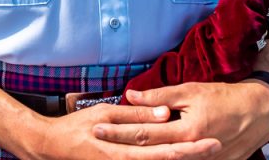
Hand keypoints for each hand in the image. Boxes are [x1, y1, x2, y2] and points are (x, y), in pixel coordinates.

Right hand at [19, 103, 222, 159]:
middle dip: (193, 155)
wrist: (51, 147)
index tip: (210, 139)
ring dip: (181, 159)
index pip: (162, 151)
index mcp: (122, 153)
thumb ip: (134, 117)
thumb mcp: (103, 115)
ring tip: (206, 151)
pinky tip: (178, 155)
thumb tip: (164, 114)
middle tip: (217, 146)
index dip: (188, 147)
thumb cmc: (75, 128)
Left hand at [91, 81, 268, 159]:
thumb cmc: (225, 97)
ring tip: (112, 152)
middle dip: (120, 147)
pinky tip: (144, 156)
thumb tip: (131, 96)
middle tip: (96, 140)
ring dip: (138, 157)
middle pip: (148, 151)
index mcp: (186, 131)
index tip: (97, 127)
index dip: (118, 131)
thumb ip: (159, 96)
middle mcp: (192, 151)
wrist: (259, 113)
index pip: (144, 133)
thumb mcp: (191, 90)